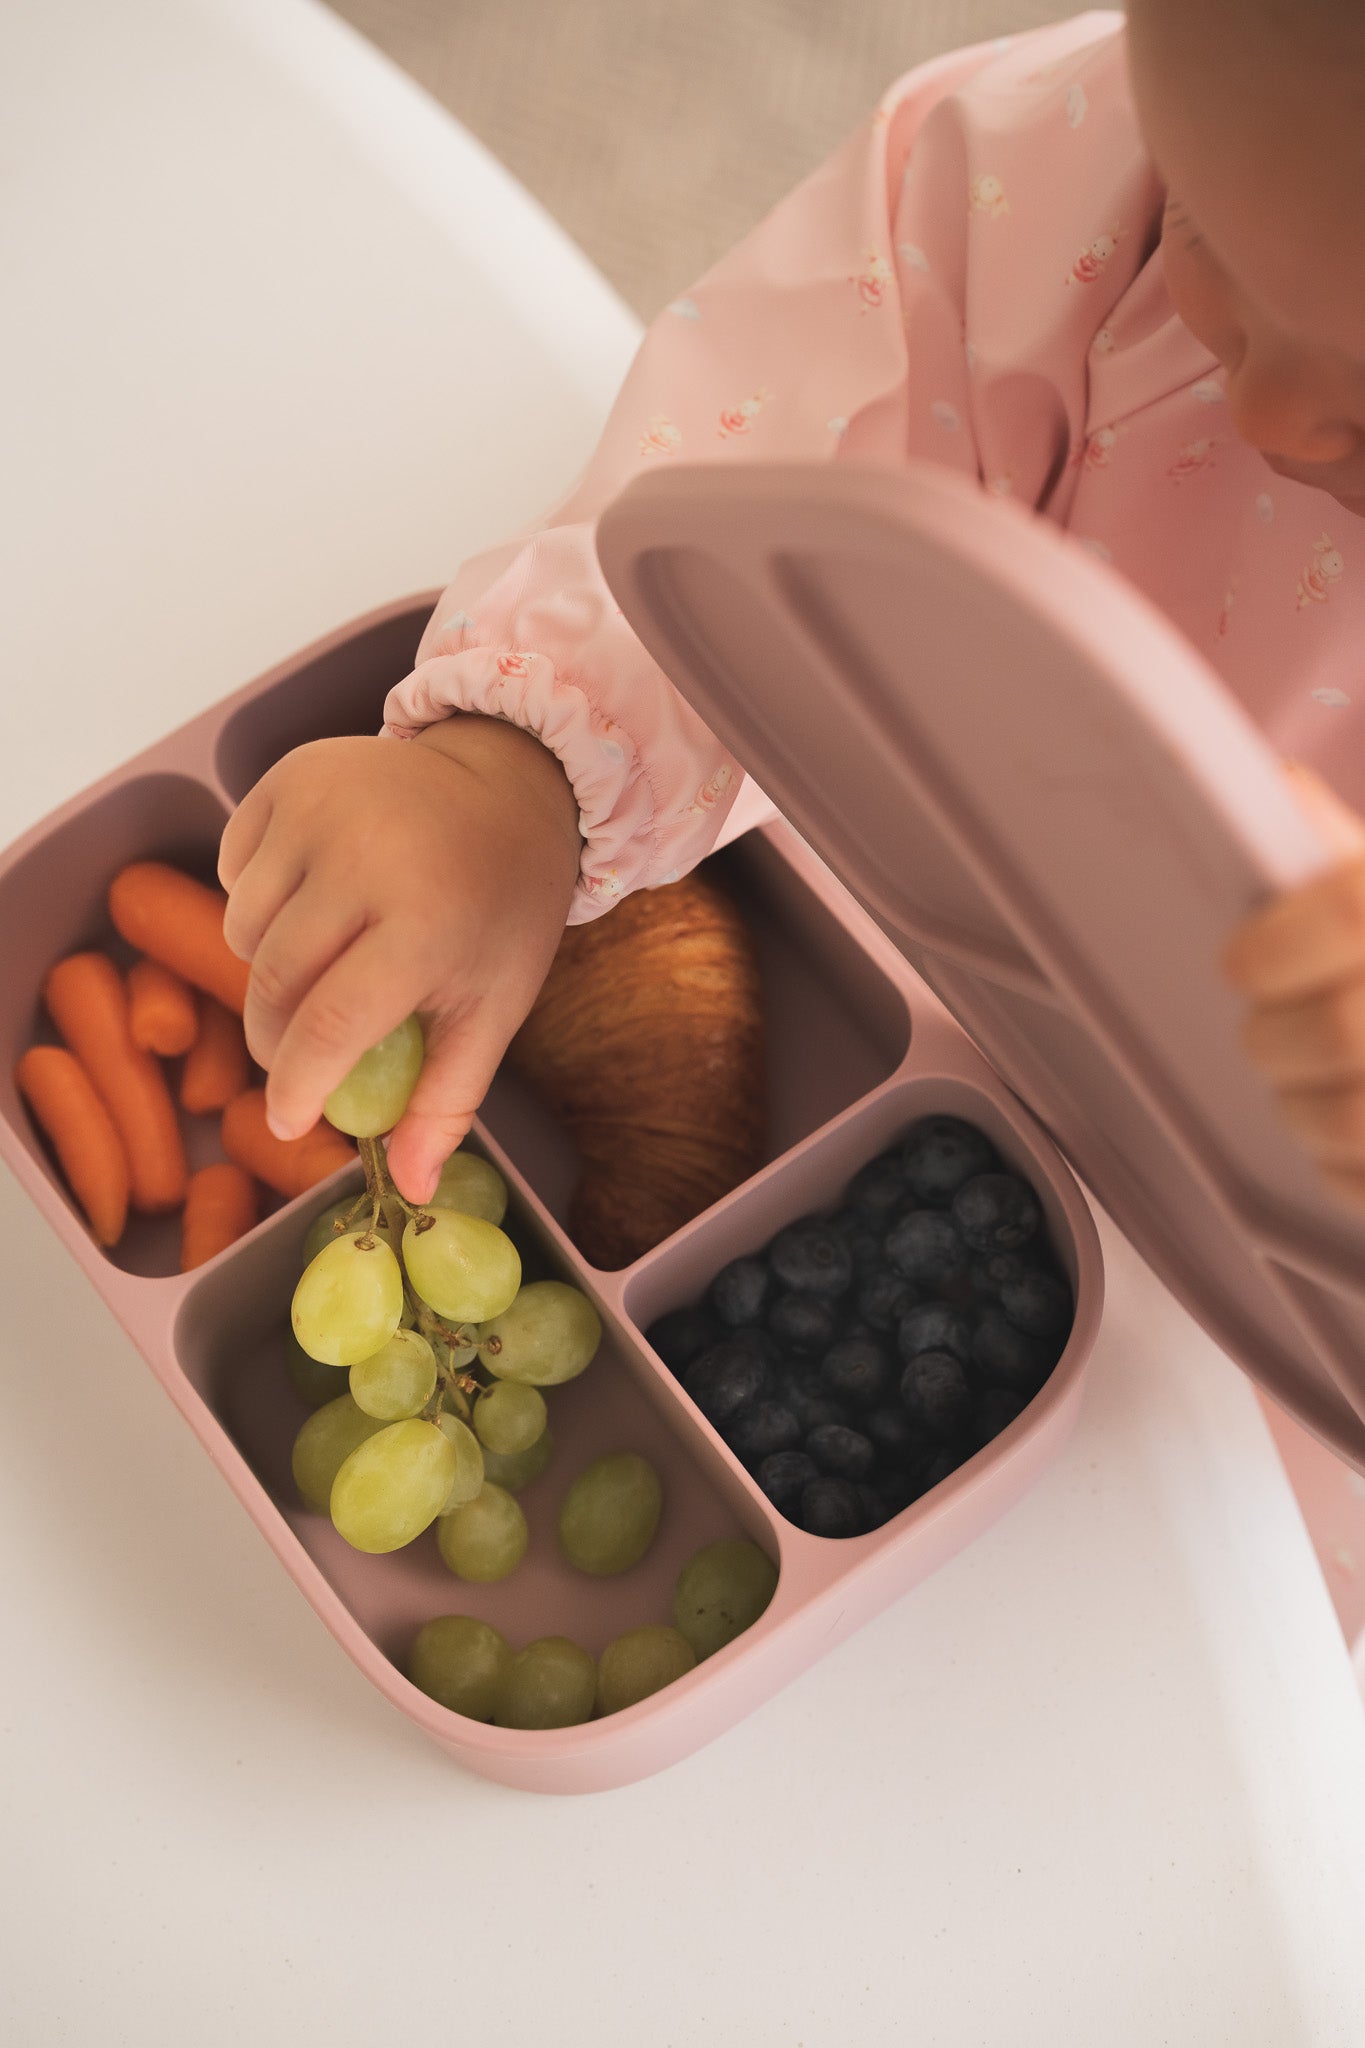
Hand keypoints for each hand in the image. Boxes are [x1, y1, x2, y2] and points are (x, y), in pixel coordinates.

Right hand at [217, 716, 580, 1203]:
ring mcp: (321, 809)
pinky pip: (234, 868)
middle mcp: (367, 859)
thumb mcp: (495, 1006)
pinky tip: (315, 896)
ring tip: (326, 957)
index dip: (298, 1084)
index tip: (288, 1121)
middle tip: (299, 1055)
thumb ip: (447, 1098)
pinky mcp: (288, 776)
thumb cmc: (501, 909)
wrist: (507, 784)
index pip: (331, 1024)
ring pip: (242, 928)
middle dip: (275, 1035)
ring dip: (268, 963)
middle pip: (275, 981)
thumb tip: (410, 1189)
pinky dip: (259, 898)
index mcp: (427, 924)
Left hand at [1220, 762, 1364, 1210]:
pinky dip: (1344, 1168)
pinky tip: (1354, 1133)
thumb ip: (1343, 850)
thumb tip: (1275, 791)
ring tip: (1310, 1085)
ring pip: (1345, 1117)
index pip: (1339, 914)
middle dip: (1277, 1038)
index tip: (1242, 964)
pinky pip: (1362, 1185)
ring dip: (1303, 1108)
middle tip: (1271, 1031)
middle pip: (1337, 1030)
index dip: (1271, 949)